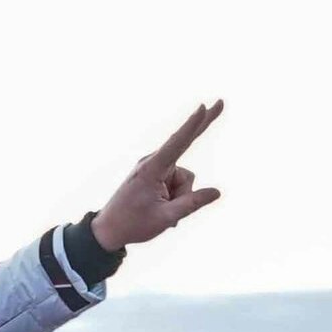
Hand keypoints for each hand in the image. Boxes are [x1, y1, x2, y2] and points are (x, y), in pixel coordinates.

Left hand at [89, 101, 225, 251]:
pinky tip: (162, 208)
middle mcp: (154, 162)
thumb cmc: (134, 224)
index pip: (177, 144)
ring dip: (180, 198)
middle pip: (185, 144)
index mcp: (151, 169)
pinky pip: (179, 184)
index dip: (192, 125)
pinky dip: (176, 198)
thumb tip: (217, 192)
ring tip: (160, 211)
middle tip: (221, 101)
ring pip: (185, 180)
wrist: (109, 229)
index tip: (203, 107)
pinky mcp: (158, 175)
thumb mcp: (166, 218)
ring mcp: (156, 168)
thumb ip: (192, 204)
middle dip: (202, 125)